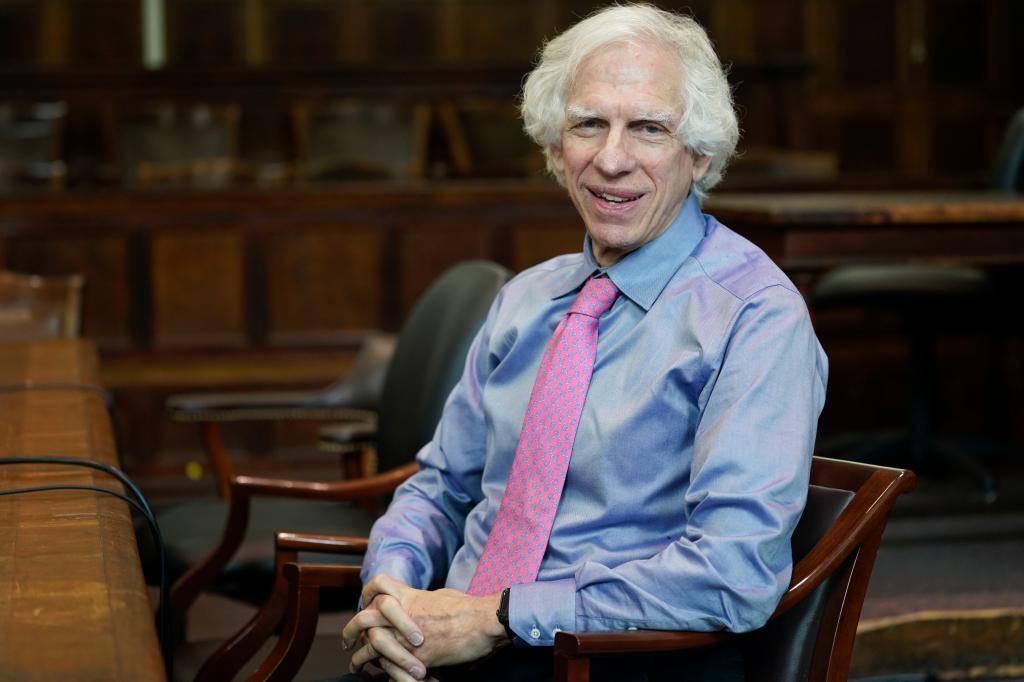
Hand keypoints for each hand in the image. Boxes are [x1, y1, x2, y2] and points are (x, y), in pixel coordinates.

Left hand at [343, 574, 505, 677]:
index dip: (367, 594)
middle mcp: (403, 613)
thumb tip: (422, 602)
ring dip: (359, 656)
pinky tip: (377, 674)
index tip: (363, 606)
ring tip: (355, 664)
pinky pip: (387, 664)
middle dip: (350, 630)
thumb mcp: (443, 595)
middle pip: (364, 617)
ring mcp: (406, 635)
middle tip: (347, 641)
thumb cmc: (468, 608)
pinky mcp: (415, 655)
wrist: (483, 620)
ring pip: (370, 644)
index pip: (378, 586)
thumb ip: (425, 599)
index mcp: (411, 595)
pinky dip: (380, 670)